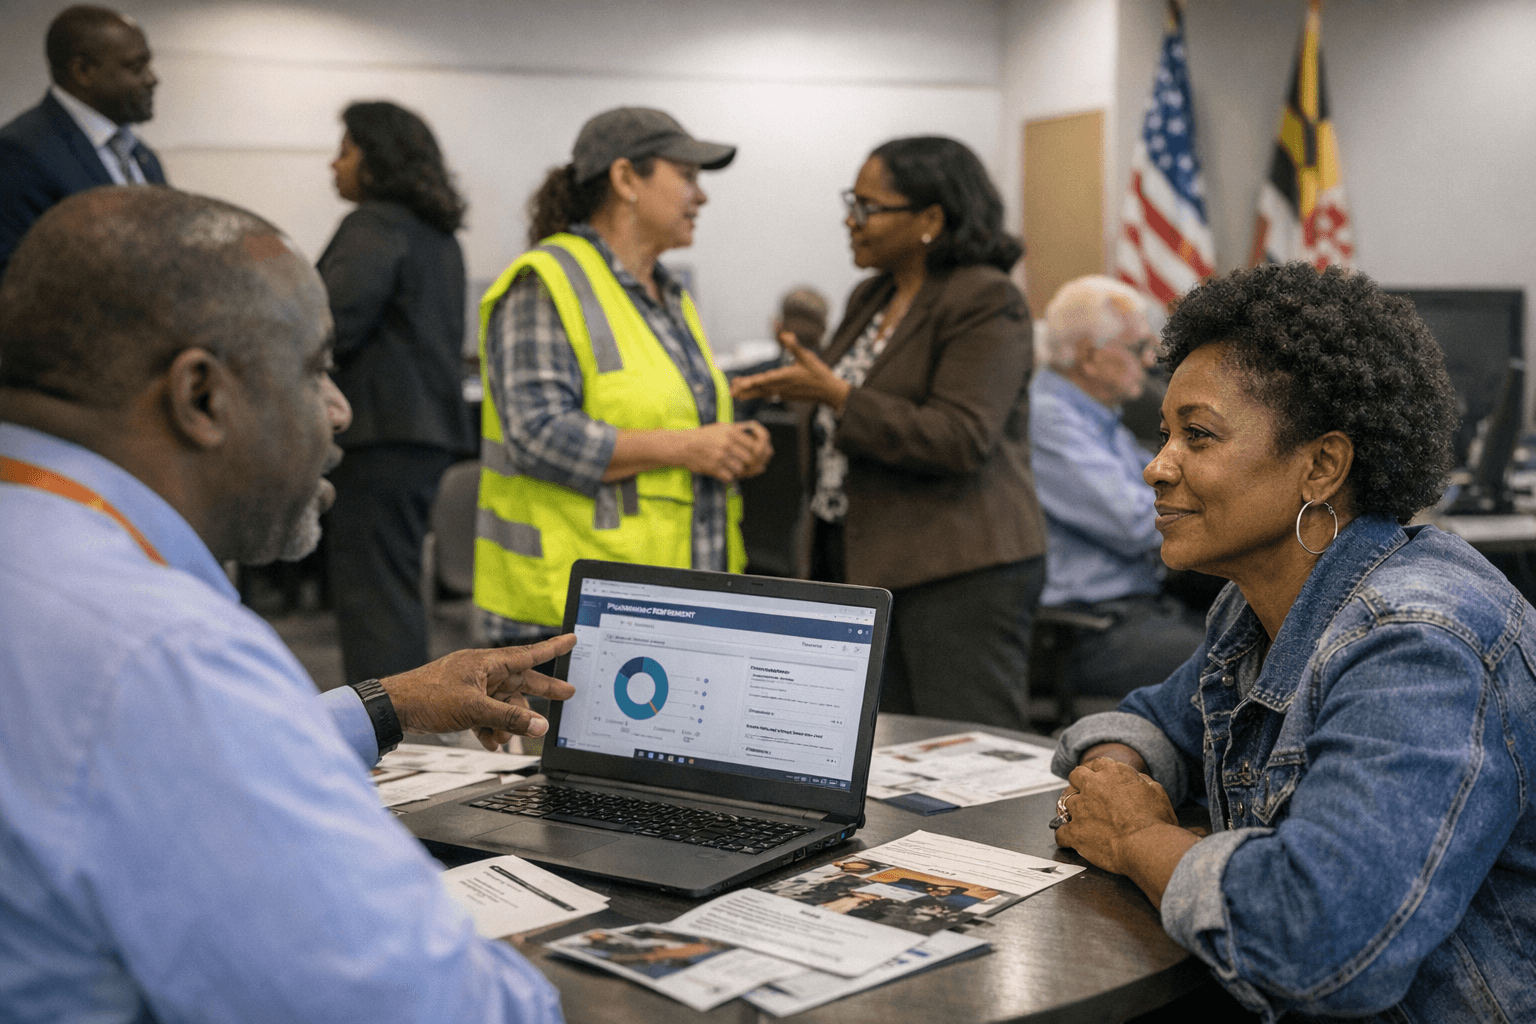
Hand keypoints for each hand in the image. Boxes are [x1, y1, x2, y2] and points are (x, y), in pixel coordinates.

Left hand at [379, 635, 577, 749]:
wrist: (394, 708)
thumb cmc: (427, 697)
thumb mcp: (474, 709)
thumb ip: (509, 718)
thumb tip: (540, 725)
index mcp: (487, 663)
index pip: (528, 655)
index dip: (553, 648)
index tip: (572, 639)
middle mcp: (483, 672)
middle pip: (521, 682)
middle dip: (542, 693)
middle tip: (567, 694)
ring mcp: (474, 688)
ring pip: (504, 704)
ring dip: (509, 723)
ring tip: (506, 739)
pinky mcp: (464, 703)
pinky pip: (488, 715)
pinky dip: (491, 729)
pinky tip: (491, 743)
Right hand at [683, 420, 772, 482]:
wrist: (682, 445)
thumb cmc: (703, 436)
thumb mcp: (721, 427)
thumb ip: (739, 431)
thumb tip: (756, 437)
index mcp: (731, 431)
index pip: (753, 445)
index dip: (755, 452)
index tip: (752, 456)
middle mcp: (727, 443)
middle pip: (749, 458)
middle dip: (747, 463)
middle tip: (742, 464)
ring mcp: (720, 456)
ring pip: (740, 469)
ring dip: (737, 471)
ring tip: (731, 468)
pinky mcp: (713, 468)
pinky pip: (729, 477)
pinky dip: (727, 477)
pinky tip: (723, 472)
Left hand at [729, 331, 851, 410]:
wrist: (828, 392)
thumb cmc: (818, 373)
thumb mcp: (807, 356)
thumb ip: (793, 345)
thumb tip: (784, 333)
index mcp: (785, 377)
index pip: (764, 379)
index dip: (751, 382)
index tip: (739, 385)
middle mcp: (782, 387)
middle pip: (759, 388)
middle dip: (744, 390)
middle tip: (730, 392)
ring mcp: (783, 393)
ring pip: (762, 393)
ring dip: (748, 394)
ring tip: (734, 394)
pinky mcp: (785, 396)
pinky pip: (768, 394)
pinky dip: (758, 394)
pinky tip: (751, 393)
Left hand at [1053, 757, 1180, 875]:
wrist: (1147, 845)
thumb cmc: (1156, 821)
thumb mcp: (1157, 791)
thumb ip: (1141, 781)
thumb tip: (1137, 780)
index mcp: (1113, 773)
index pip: (1098, 764)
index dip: (1099, 773)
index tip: (1100, 780)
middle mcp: (1093, 786)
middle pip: (1076, 776)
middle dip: (1080, 783)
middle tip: (1087, 795)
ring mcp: (1081, 808)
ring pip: (1066, 802)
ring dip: (1073, 810)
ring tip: (1081, 820)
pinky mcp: (1075, 831)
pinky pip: (1061, 832)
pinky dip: (1065, 837)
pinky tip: (1069, 840)